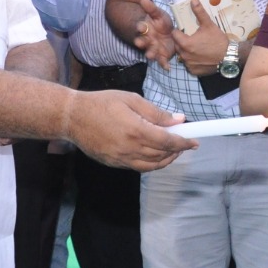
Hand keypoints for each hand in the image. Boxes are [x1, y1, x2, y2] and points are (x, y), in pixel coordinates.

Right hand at [67, 91, 193, 170]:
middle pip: (162, 155)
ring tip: (173, 151)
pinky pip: (138, 168)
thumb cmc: (102, 103)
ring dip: (166, 160)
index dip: (184, 143)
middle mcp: (130, 148)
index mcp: (136, 130)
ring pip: (152, 165)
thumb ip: (156, 112)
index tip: (195, 142)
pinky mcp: (113, 163)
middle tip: (184, 142)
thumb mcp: (131, 100)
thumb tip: (179, 120)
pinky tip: (155, 155)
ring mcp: (121, 159)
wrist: (72, 117)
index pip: (168, 142)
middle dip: (177, 150)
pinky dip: (151, 164)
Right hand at [134, 0, 176, 66]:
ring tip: (150, 56)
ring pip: (150, 51)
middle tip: (139, 43)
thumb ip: (151, 8)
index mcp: (146, 29)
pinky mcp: (162, 55)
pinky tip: (167, 67)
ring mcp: (154, 48)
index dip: (140, 27)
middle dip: (141, 43)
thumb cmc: (162, 23)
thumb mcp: (159, 14)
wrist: (172, 33)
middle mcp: (148, 40)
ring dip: (150, 54)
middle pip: (142, 42)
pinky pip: (162, 60)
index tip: (140, 26)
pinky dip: (164, 64)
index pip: (141, 27)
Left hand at [170, 0, 231, 76]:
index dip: (179, 31)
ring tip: (197, 47)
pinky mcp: (194, 72)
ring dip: (187, 51)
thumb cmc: (218, 41)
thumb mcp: (209, 24)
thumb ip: (199, 12)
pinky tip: (200, 56)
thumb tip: (193, 0)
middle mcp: (184, 55)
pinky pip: (189, 65)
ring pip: (183, 56)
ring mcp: (189, 65)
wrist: (229, 57)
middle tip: (192, 38)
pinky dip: (192, 61)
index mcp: (186, 43)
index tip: (186, 31)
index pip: (175, 35)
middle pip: (177, 46)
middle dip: (182, 41)